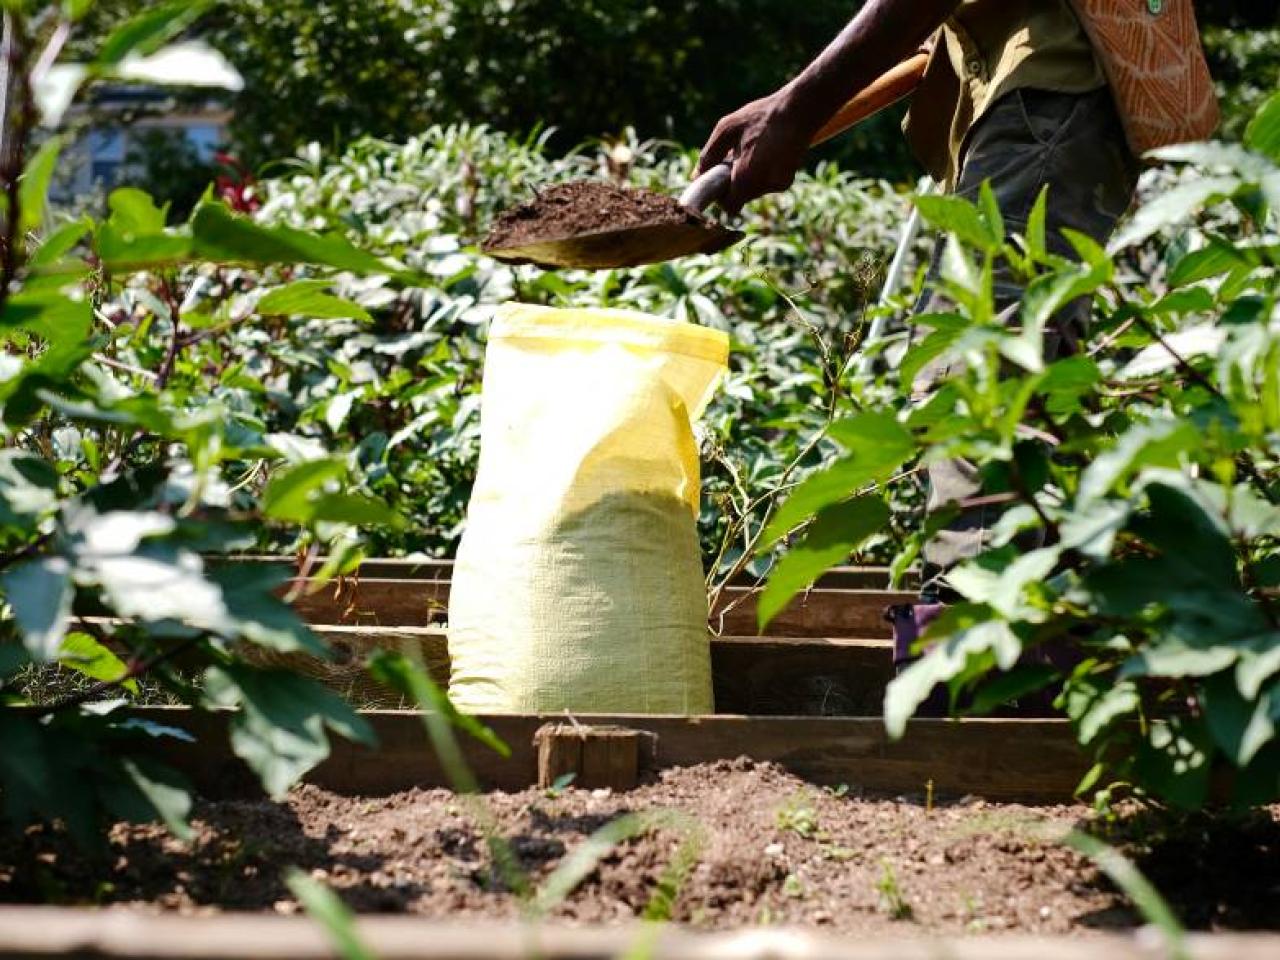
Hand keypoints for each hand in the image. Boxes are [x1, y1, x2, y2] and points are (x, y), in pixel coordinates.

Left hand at [696, 88, 812, 214]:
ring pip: (753, 191)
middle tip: (736, 157)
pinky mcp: (787, 182)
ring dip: (748, 177)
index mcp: (747, 177)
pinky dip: (761, 174)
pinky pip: (765, 184)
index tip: (720, 178)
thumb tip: (696, 176)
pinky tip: (766, 153)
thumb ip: (709, 155)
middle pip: (740, 198)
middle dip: (734, 182)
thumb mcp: (727, 129)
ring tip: (753, 151)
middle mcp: (764, 186)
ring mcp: (778, 185)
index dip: (721, 196)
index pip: (729, 206)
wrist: (800, 110)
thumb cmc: (760, 116)